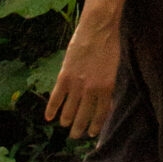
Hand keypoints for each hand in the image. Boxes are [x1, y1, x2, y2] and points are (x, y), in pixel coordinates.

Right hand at [46, 13, 121, 138]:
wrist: (98, 27)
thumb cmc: (109, 45)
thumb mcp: (113, 69)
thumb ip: (107, 87)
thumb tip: (106, 104)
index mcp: (106, 88)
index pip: (100, 115)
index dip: (95, 126)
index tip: (92, 133)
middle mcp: (91, 90)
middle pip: (83, 117)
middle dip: (79, 129)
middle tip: (75, 135)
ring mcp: (76, 84)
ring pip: (68, 111)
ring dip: (66, 121)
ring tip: (65, 125)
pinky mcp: (64, 77)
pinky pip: (56, 98)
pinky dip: (51, 109)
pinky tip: (49, 117)